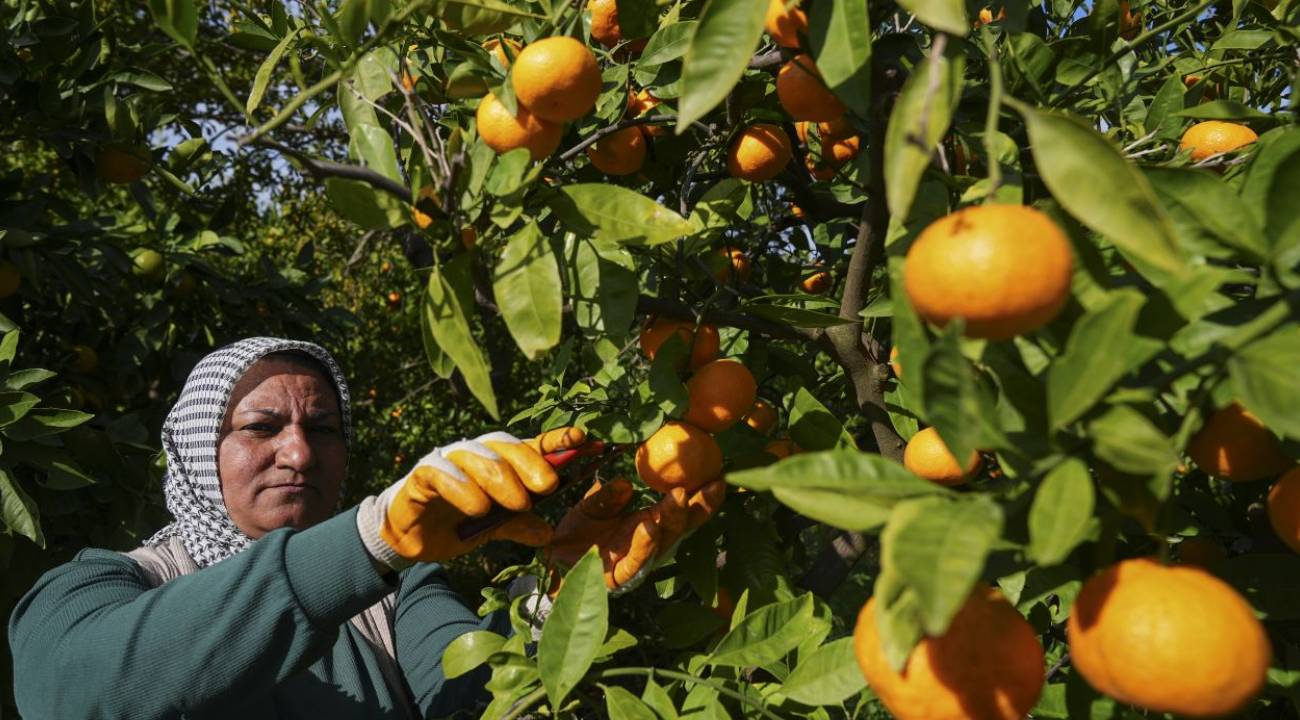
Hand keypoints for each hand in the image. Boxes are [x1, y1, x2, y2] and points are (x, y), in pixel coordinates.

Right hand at [376, 428, 586, 562]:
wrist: (410, 535)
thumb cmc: (457, 522)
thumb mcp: (494, 528)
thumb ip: (519, 524)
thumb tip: (548, 534)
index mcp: (499, 462)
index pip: (530, 445)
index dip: (556, 440)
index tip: (582, 439)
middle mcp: (476, 454)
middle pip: (507, 446)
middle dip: (531, 464)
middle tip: (548, 487)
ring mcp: (448, 461)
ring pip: (478, 456)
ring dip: (500, 479)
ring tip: (516, 505)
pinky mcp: (422, 474)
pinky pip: (443, 473)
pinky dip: (462, 488)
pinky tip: (477, 508)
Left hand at [546, 477, 725, 590]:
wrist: (552, 562)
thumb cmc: (579, 533)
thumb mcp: (592, 506)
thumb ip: (608, 497)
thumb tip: (626, 484)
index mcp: (648, 523)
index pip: (681, 510)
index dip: (700, 497)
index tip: (718, 477)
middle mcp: (649, 543)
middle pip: (681, 526)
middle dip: (698, 507)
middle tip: (711, 485)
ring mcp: (637, 561)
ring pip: (662, 542)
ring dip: (673, 519)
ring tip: (679, 497)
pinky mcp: (619, 578)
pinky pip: (635, 562)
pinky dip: (644, 545)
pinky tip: (649, 527)